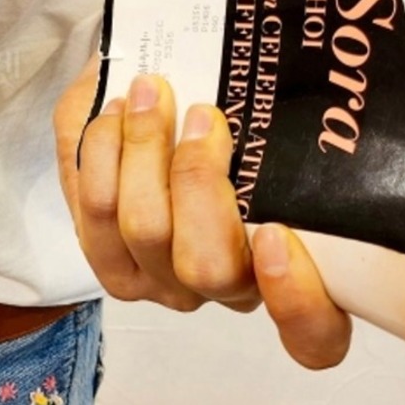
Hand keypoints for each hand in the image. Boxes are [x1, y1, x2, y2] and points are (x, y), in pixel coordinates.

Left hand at [53, 55, 351, 368]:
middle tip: (200, 116)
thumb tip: (308, 70)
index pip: (314, 334)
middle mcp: (227, 289)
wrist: (157, 106)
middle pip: (208, 265)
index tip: (278, 236)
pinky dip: (98, 156)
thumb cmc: (236, 116)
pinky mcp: (107, 257)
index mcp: (291, 276)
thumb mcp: (278, 115)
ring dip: (142, 152)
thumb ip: (290, 114)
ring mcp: (162, 282)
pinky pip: (91, 215)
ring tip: (149, 94)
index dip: (296, 299)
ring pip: (145, 233)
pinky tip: (112, 111)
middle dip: (198, 181)